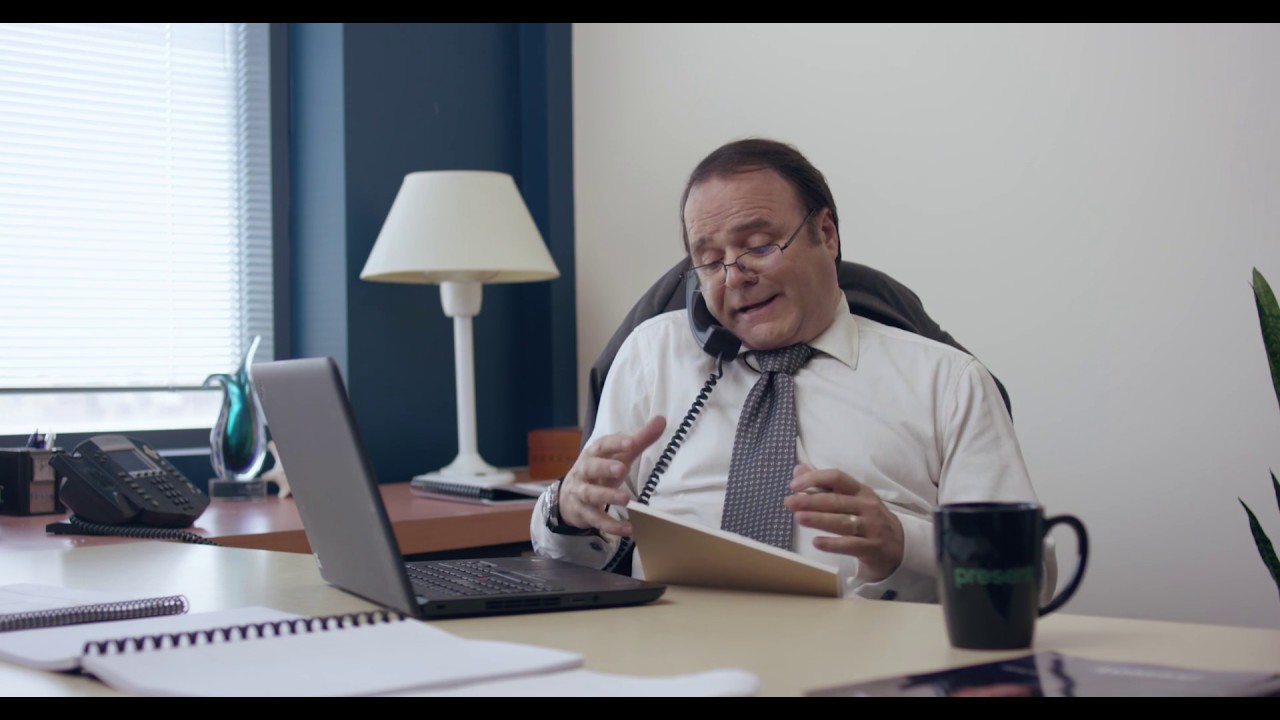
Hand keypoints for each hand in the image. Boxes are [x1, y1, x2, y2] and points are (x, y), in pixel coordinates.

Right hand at [557, 417, 666, 535]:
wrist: (570, 497)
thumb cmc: (601, 472)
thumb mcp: (619, 456)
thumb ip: (639, 440)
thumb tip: (661, 420)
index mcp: (594, 454)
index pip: (603, 445)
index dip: (616, 443)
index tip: (631, 442)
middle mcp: (584, 471)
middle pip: (591, 467)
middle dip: (605, 468)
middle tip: (621, 469)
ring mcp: (581, 492)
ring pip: (591, 494)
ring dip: (607, 497)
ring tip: (626, 500)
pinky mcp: (583, 512)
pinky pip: (596, 519)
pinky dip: (611, 525)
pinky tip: (627, 528)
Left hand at [783, 463, 904, 581]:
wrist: (900, 546)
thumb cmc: (868, 519)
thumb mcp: (851, 499)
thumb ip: (824, 485)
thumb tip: (798, 470)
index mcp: (860, 491)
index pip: (837, 477)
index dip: (815, 478)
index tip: (794, 486)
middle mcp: (867, 506)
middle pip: (836, 501)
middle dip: (811, 501)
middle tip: (789, 503)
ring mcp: (872, 527)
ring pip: (843, 522)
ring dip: (819, 519)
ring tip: (799, 518)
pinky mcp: (873, 547)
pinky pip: (851, 545)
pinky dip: (833, 544)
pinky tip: (816, 542)